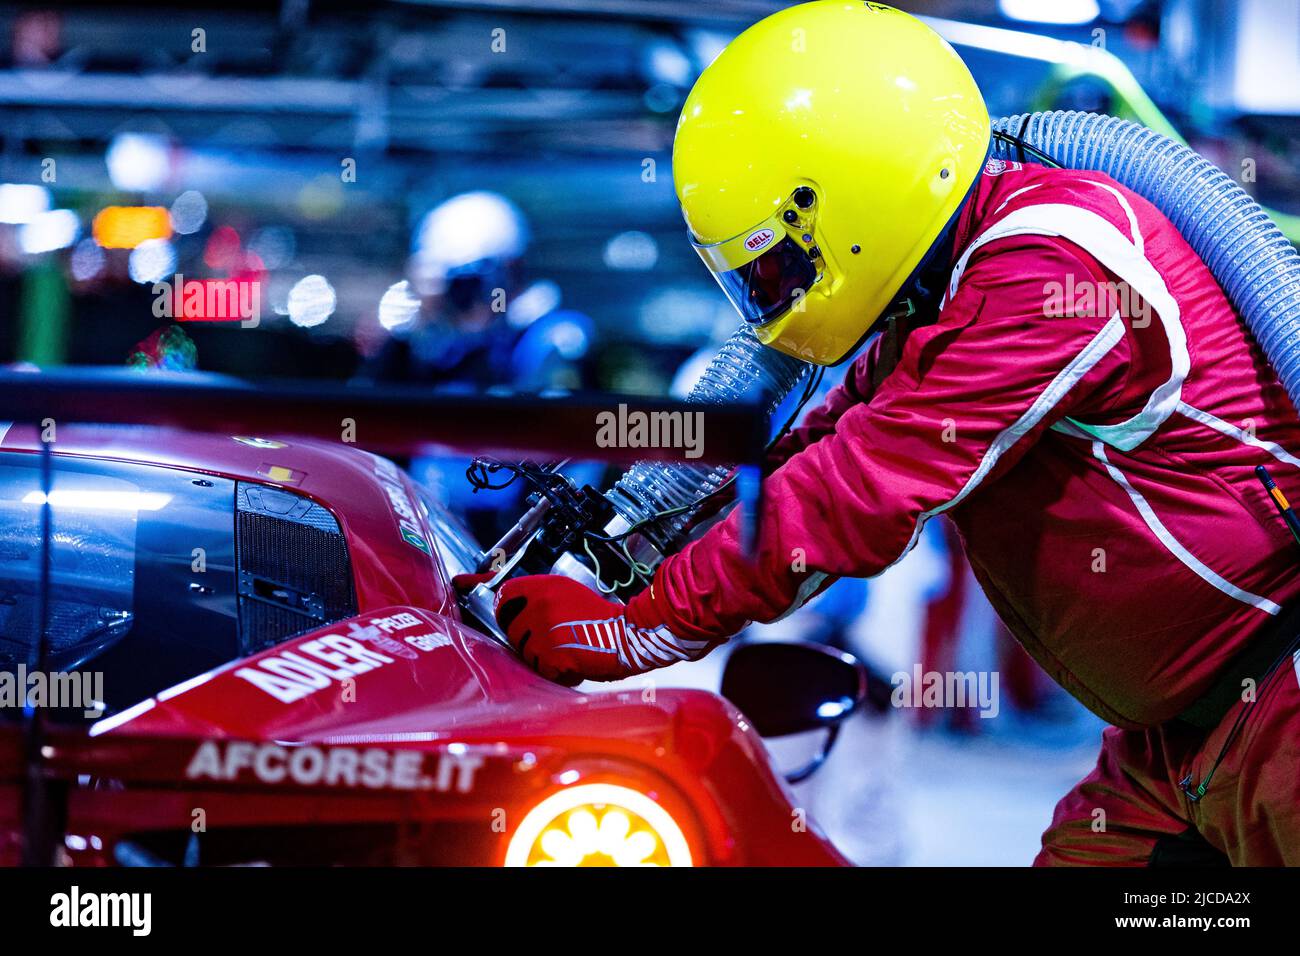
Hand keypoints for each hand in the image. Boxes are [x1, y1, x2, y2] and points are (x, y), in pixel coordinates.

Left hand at [458, 573, 715, 684]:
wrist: (626, 635)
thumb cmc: (600, 617)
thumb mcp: (569, 593)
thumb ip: (540, 597)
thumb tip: (510, 604)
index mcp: (544, 587)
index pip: (503, 590)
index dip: (483, 590)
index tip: (462, 585)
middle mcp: (538, 606)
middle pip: (508, 623)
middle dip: (520, 631)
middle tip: (545, 635)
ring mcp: (541, 632)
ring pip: (521, 647)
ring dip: (537, 652)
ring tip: (563, 648)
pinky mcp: (549, 656)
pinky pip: (537, 666)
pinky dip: (551, 668)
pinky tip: (569, 661)